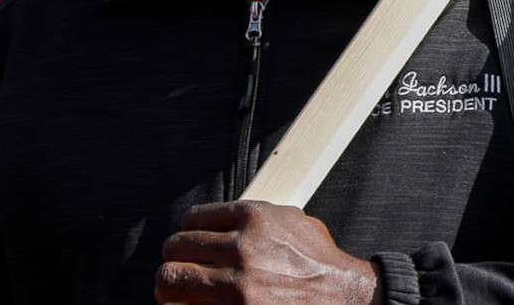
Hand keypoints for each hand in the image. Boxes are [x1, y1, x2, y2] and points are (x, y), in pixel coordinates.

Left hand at [154, 202, 376, 303]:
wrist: (344, 298)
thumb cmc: (321, 264)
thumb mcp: (294, 222)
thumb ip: (258, 218)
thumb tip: (223, 221)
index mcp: (255, 218)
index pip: (192, 219)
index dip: (187, 233)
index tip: (189, 245)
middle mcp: (242, 247)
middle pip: (175, 247)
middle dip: (175, 259)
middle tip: (181, 270)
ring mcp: (236, 284)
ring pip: (170, 278)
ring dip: (169, 286)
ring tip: (176, 292)